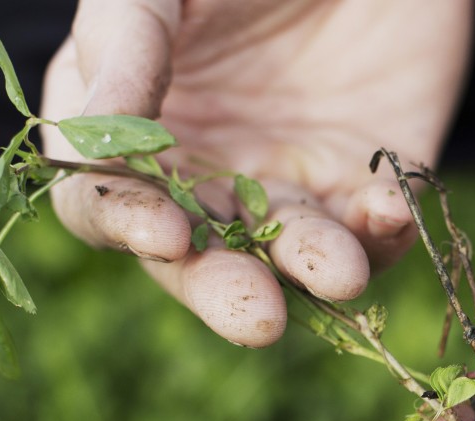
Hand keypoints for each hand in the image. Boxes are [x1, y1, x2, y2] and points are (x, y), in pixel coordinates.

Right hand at [40, 0, 471, 345]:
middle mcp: (206, 173)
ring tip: (340, 272)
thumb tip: (89, 146)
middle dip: (226, 290)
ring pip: (292, 256)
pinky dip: (382, 234)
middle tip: (257, 316)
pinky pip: (374, 232)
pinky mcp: (367, 182)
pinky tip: (385, 209)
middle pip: (200, 260)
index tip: (165, 232)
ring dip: (314, 270)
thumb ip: (122, 49)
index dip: (125, 223)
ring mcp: (290, 181)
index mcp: (134, 129)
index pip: (104, 204)